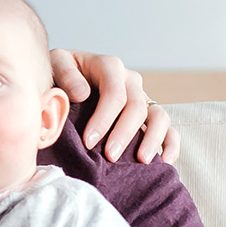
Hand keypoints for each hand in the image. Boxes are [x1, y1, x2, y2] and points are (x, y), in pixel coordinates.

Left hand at [50, 48, 178, 163]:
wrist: (62, 79)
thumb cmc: (57, 74)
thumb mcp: (55, 64)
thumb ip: (66, 75)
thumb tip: (82, 93)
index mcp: (109, 67)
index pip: (114, 93)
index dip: (104, 118)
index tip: (89, 142)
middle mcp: (130, 81)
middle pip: (136, 107)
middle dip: (124, 133)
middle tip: (110, 156)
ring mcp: (142, 97)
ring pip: (159, 116)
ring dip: (152, 139)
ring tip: (140, 161)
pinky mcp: (148, 114)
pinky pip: (168, 128)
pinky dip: (170, 144)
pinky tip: (164, 162)